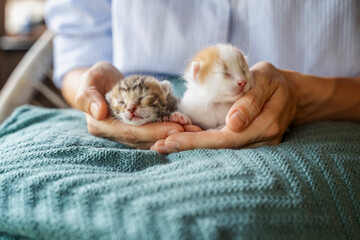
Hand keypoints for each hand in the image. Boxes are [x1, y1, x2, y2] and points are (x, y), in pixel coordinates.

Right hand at [62, 62, 186, 148]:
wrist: (99, 82)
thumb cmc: (94, 78)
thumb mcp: (89, 80)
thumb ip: (89, 96)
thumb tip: (99, 113)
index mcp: (101, 125)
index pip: (130, 132)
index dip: (153, 132)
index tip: (175, 129)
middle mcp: (115, 133)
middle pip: (144, 139)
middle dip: (168, 135)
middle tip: (190, 132)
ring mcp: (125, 132)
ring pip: (151, 138)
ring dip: (171, 135)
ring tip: (192, 131)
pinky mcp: (136, 127)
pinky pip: (153, 131)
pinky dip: (168, 129)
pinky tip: (185, 127)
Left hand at [151, 62, 297, 152]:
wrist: (291, 92)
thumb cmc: (274, 81)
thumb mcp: (265, 80)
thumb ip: (250, 101)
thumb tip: (233, 123)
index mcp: (265, 124)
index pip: (226, 138)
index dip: (197, 141)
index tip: (171, 141)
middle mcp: (262, 140)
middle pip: (220, 148)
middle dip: (188, 148)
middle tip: (158, 148)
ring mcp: (257, 144)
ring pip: (222, 151)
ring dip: (192, 149)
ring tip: (163, 147)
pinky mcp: (251, 143)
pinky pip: (225, 146)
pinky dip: (203, 145)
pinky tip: (184, 144)